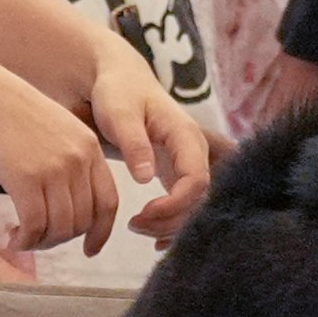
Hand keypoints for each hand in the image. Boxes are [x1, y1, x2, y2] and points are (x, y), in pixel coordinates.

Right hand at [0, 56, 117, 256]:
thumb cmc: (10, 111)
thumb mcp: (57, 129)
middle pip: (84, 220)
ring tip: (24, 239)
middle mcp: (78, 159)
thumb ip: (70, 161)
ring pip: (60, 228)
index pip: (109, 201)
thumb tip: (68, 203)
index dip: (101, 232)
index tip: (90, 248)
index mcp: (90, 147)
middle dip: (63, 239)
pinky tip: (14, 239)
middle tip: (40, 240)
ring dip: (42, 243)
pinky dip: (26, 240)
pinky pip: (34, 226)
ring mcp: (54, 169)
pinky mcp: (26, 179)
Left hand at [87, 41, 213, 240]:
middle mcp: (195, 152)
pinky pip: (185, 206)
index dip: (175, 205)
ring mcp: (189, 164)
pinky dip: (171, 224)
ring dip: (167, 225)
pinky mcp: (179, 173)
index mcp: (186, 136)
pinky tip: (152, 236)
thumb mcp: (120, 113)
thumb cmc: (119, 93)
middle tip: (133, 225)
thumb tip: (144, 177)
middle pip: (199, 200)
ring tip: (134, 226)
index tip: (143, 215)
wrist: (121, 80)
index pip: (196, 180)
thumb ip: (134, 143)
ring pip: (193, 207)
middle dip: (169, 220)